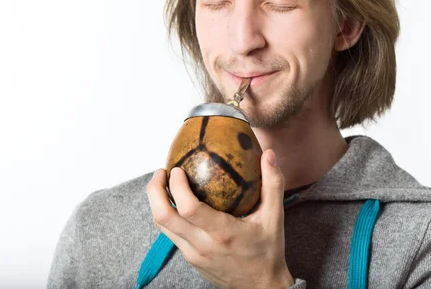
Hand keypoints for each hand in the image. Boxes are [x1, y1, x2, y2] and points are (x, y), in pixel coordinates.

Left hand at [146, 149, 294, 288]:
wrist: (261, 288)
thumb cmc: (268, 251)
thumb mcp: (275, 217)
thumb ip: (273, 184)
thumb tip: (268, 155)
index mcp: (222, 233)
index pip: (189, 209)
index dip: (177, 187)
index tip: (176, 169)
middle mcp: (202, 245)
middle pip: (164, 217)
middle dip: (155, 191)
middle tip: (161, 172)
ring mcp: (193, 254)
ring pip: (162, 227)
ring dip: (157, 202)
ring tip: (164, 183)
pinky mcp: (190, 259)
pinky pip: (171, 234)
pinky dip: (168, 215)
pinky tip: (177, 201)